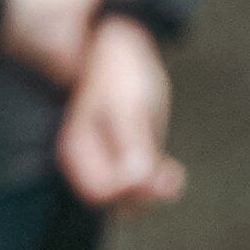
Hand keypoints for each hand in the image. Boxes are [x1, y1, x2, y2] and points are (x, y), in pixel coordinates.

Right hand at [57, 13, 185, 208]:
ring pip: (127, 199)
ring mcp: (105, 159)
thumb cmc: (119, 72)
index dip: (130, 191)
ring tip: (172, 173)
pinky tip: (172, 169)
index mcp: (77, 148)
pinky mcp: (124, 155)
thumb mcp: (129, 105)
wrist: (120, 47)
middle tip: (168, 174)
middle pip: (113, 203)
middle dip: (145, 196)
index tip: (158, 171)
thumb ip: (133, 145)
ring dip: (154, 193)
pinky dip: (156, 186)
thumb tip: (139, 183)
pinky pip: (138, 186)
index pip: (100, 194)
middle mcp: (87, 159)